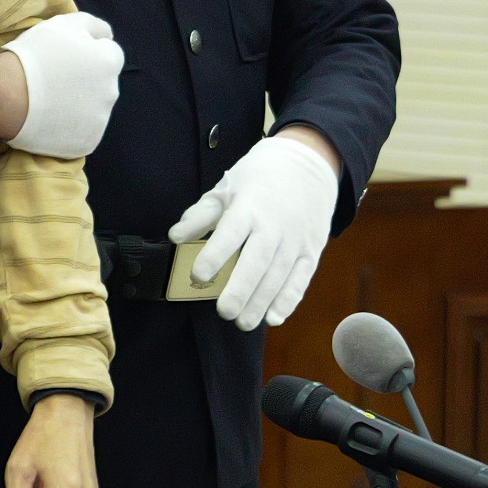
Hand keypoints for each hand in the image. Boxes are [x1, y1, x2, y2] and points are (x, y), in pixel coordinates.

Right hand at [1, 13, 123, 157]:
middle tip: (54, 77)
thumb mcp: (64, 24)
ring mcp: (99, 121)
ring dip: (77, 102)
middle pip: (102, 82)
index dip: (86, 51)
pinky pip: (81, 131)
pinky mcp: (86, 143)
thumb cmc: (35, 55)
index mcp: (109, 62)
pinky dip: (69, 125)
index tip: (64, 56)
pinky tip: (49, 118)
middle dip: (85, 78)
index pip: (109, 52)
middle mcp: (111, 92)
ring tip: (48, 98)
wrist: (6, 95)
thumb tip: (108, 35)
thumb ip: (93, 25)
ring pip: (92, 107)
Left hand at [168, 132, 338, 329]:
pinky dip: (289, 300)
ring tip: (242, 322)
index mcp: (249, 207)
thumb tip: (175, 237)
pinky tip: (274, 318)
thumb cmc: (258, 178)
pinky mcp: (312, 251)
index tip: (199, 275)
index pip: (231, 233)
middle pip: (257, 261)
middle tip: (224, 312)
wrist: (308, 164)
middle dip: (241, 288)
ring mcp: (296, 240)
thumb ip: (201, 215)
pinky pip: (301, 279)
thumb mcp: (226, 188)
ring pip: (278, 275)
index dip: (215, 254)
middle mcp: (274, 225)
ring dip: (261, 302)